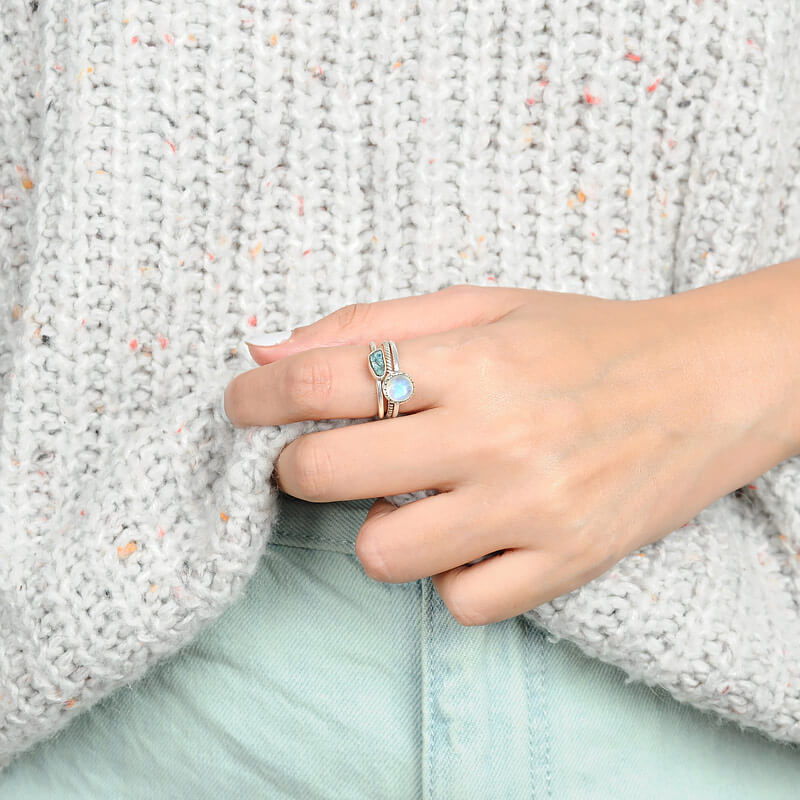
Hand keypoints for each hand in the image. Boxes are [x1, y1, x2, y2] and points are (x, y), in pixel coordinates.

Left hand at [223, 283, 762, 625]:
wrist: (705, 386)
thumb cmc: (584, 338)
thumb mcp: (482, 305)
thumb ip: (372, 322)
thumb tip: (266, 348)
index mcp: (471, 360)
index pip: (320, 383)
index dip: (255, 398)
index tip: (239, 406)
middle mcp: (496, 437)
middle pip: (327, 471)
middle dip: (296, 464)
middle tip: (321, 452)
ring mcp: (530, 510)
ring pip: (382, 554)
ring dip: (373, 528)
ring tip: (408, 498)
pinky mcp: (563, 566)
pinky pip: (459, 601)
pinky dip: (447, 573)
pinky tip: (469, 534)